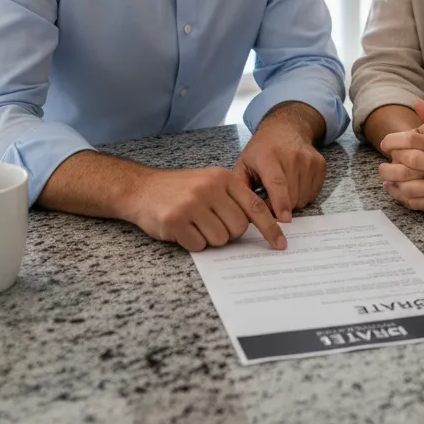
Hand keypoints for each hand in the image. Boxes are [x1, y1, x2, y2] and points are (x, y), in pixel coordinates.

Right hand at [128, 166, 286, 251]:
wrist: (142, 188)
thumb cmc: (181, 189)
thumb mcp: (210, 183)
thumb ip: (234, 198)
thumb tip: (262, 223)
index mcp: (223, 178)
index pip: (255, 206)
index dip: (270, 228)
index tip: (280, 243)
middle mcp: (209, 188)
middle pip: (238, 228)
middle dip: (228, 233)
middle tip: (212, 223)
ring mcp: (192, 204)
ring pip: (220, 239)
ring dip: (209, 238)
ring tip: (195, 224)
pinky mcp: (175, 220)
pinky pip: (199, 246)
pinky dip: (193, 243)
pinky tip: (183, 230)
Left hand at [234, 102, 326, 221]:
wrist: (286, 128)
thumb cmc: (262, 150)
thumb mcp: (244, 164)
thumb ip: (240, 188)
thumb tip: (242, 213)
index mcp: (268, 156)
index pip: (277, 182)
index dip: (280, 202)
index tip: (283, 219)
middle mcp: (292, 156)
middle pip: (291, 196)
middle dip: (280, 206)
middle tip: (271, 199)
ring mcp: (308, 159)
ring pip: (303, 198)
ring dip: (292, 201)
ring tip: (283, 188)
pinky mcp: (320, 164)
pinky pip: (313, 193)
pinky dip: (303, 195)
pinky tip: (294, 183)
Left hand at [379, 99, 423, 213]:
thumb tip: (416, 103)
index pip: (410, 139)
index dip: (393, 141)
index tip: (385, 143)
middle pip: (405, 164)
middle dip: (389, 165)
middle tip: (382, 165)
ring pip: (409, 187)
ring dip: (394, 183)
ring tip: (387, 179)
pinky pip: (419, 203)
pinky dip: (404, 199)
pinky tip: (397, 192)